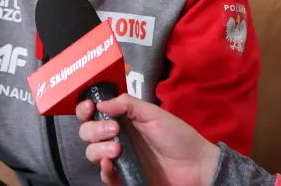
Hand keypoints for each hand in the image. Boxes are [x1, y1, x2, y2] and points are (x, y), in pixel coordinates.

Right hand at [76, 93, 220, 185]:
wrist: (195, 165)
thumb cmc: (176, 135)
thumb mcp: (153, 113)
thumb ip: (127, 104)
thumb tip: (100, 103)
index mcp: (122, 119)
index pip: (94, 113)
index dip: (85, 109)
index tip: (89, 107)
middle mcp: (116, 137)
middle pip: (87, 132)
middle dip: (94, 129)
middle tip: (114, 129)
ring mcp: (118, 158)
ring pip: (92, 153)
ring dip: (99, 148)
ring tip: (117, 148)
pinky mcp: (123, 178)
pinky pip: (105, 176)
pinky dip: (104, 169)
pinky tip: (111, 163)